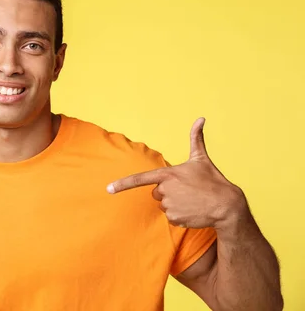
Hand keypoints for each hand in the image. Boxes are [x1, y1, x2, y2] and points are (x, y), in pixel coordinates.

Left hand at [107, 118, 247, 229]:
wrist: (227, 205)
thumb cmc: (213, 180)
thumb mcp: (201, 159)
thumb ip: (196, 138)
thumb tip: (201, 118)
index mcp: (169, 174)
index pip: (140, 179)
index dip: (122, 184)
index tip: (108, 189)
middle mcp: (166, 190)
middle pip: (156, 192)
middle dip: (168, 192)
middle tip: (186, 191)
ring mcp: (170, 205)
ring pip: (163, 205)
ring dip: (174, 204)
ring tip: (191, 200)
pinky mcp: (175, 218)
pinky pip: (170, 217)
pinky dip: (179, 215)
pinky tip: (192, 211)